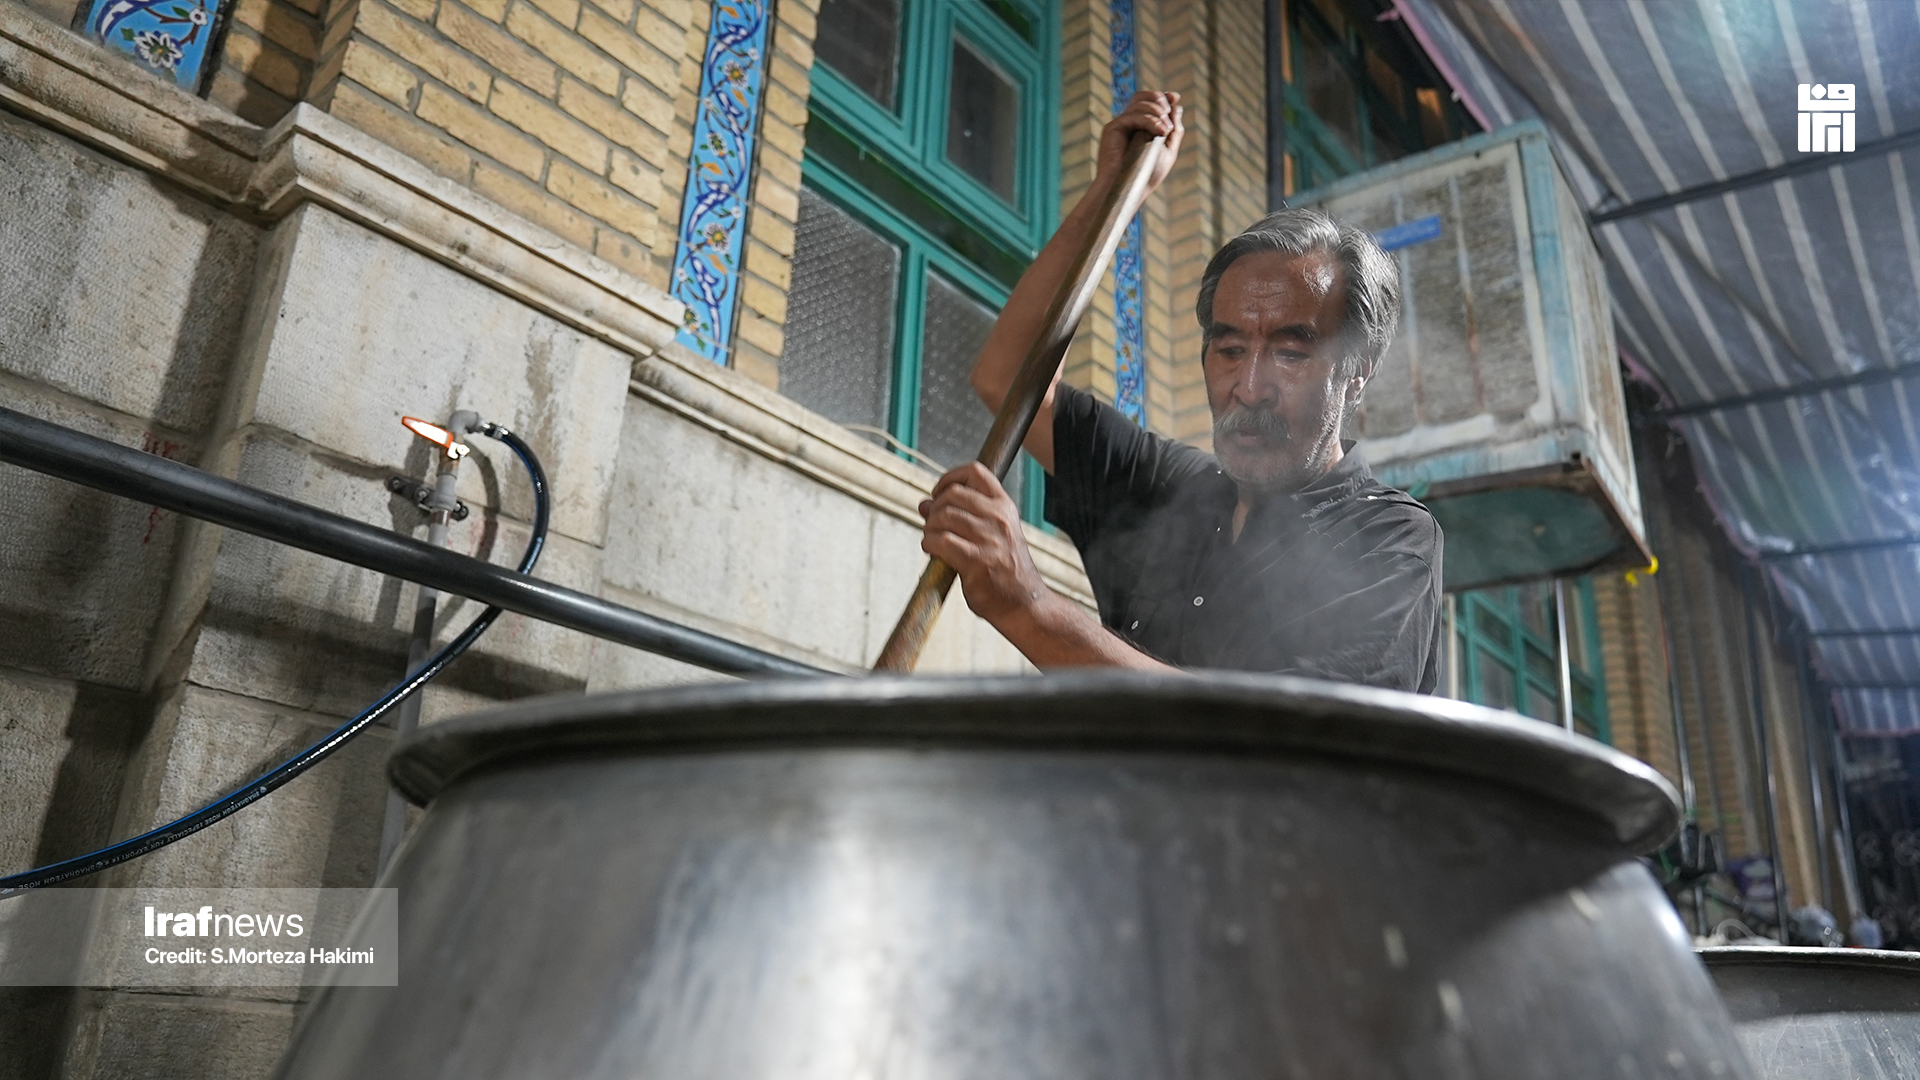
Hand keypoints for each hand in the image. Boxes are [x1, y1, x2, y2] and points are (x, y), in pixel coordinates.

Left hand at [919, 462, 1050, 626]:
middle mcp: (999, 518)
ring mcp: (989, 539)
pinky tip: (932, 551)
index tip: (938, 493)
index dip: (949, 478)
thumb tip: (924, 504)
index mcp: (1005, 507)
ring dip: (930, 528)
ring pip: (944, 516)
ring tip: (932, 540)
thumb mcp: (993, 535)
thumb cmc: (1006, 570)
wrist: (1024, 603)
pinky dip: (929, 544)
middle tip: (933, 524)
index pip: (975, 472)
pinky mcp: (976, 561)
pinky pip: (941, 541)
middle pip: (953, 494)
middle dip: (935, 507)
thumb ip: (961, 516)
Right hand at [1097, 91, 1182, 196]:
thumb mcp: (1168, 149)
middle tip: (1169, 118)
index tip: (1175, 97)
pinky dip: (1150, 120)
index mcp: (1141, 127)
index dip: (1163, 96)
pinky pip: (1134, 116)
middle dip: (1160, 101)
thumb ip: (1174, 129)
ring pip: (1139, 102)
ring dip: (1158, 112)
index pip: (1150, 102)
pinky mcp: (1113, 128)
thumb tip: (1177, 105)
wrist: (1130, 189)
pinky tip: (1160, 131)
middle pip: (1143, 96)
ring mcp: (1121, 125)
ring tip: (1165, 130)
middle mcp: (1129, 123)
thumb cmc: (1147, 174)